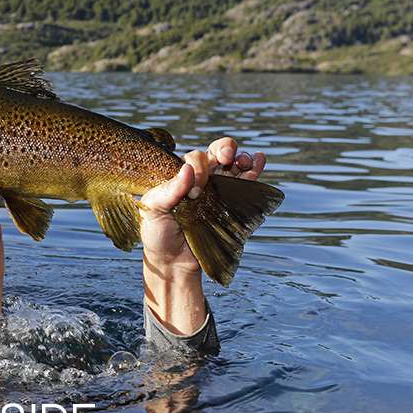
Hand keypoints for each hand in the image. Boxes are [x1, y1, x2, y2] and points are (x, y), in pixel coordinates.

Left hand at [141, 137, 265, 268]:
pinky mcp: (228, 204)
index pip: (193, 159)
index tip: (194, 192)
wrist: (174, 264)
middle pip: (214, 153)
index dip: (198, 168)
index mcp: (177, 177)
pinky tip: (258, 159)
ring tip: (245, 161)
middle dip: (224, 148)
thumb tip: (188, 168)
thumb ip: (168, 189)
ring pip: (231, 165)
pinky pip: (244, 182)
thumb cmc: (158, 236)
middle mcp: (197, 180)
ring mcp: (214, 191)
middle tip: (226, 156)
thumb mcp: (153, 210)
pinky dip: (254, 169)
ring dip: (241, 157)